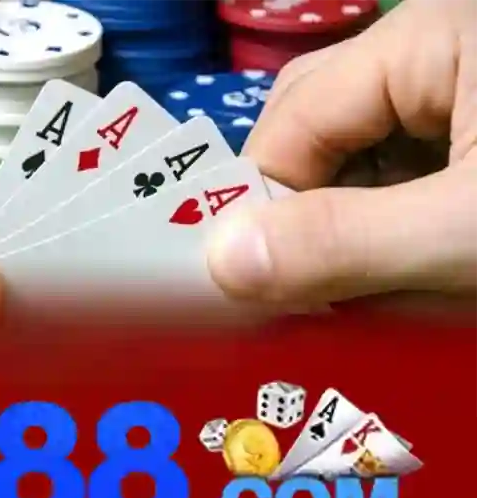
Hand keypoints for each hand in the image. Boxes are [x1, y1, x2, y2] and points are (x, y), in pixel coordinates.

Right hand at [207, 0, 476, 311]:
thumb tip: (218, 261)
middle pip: (313, 126)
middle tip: (305, 288)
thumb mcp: (464, 231)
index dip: (262, 200)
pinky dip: (383, 222)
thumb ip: (344, 241)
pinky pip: (394, 168)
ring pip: (351, 153)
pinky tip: (403, 263)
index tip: (257, 286)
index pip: (295, 116)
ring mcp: (455, 87)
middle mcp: (430, 47)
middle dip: (299, 210)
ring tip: (361, 286)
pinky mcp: (470, 128)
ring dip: (340, 224)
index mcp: (427, 36)